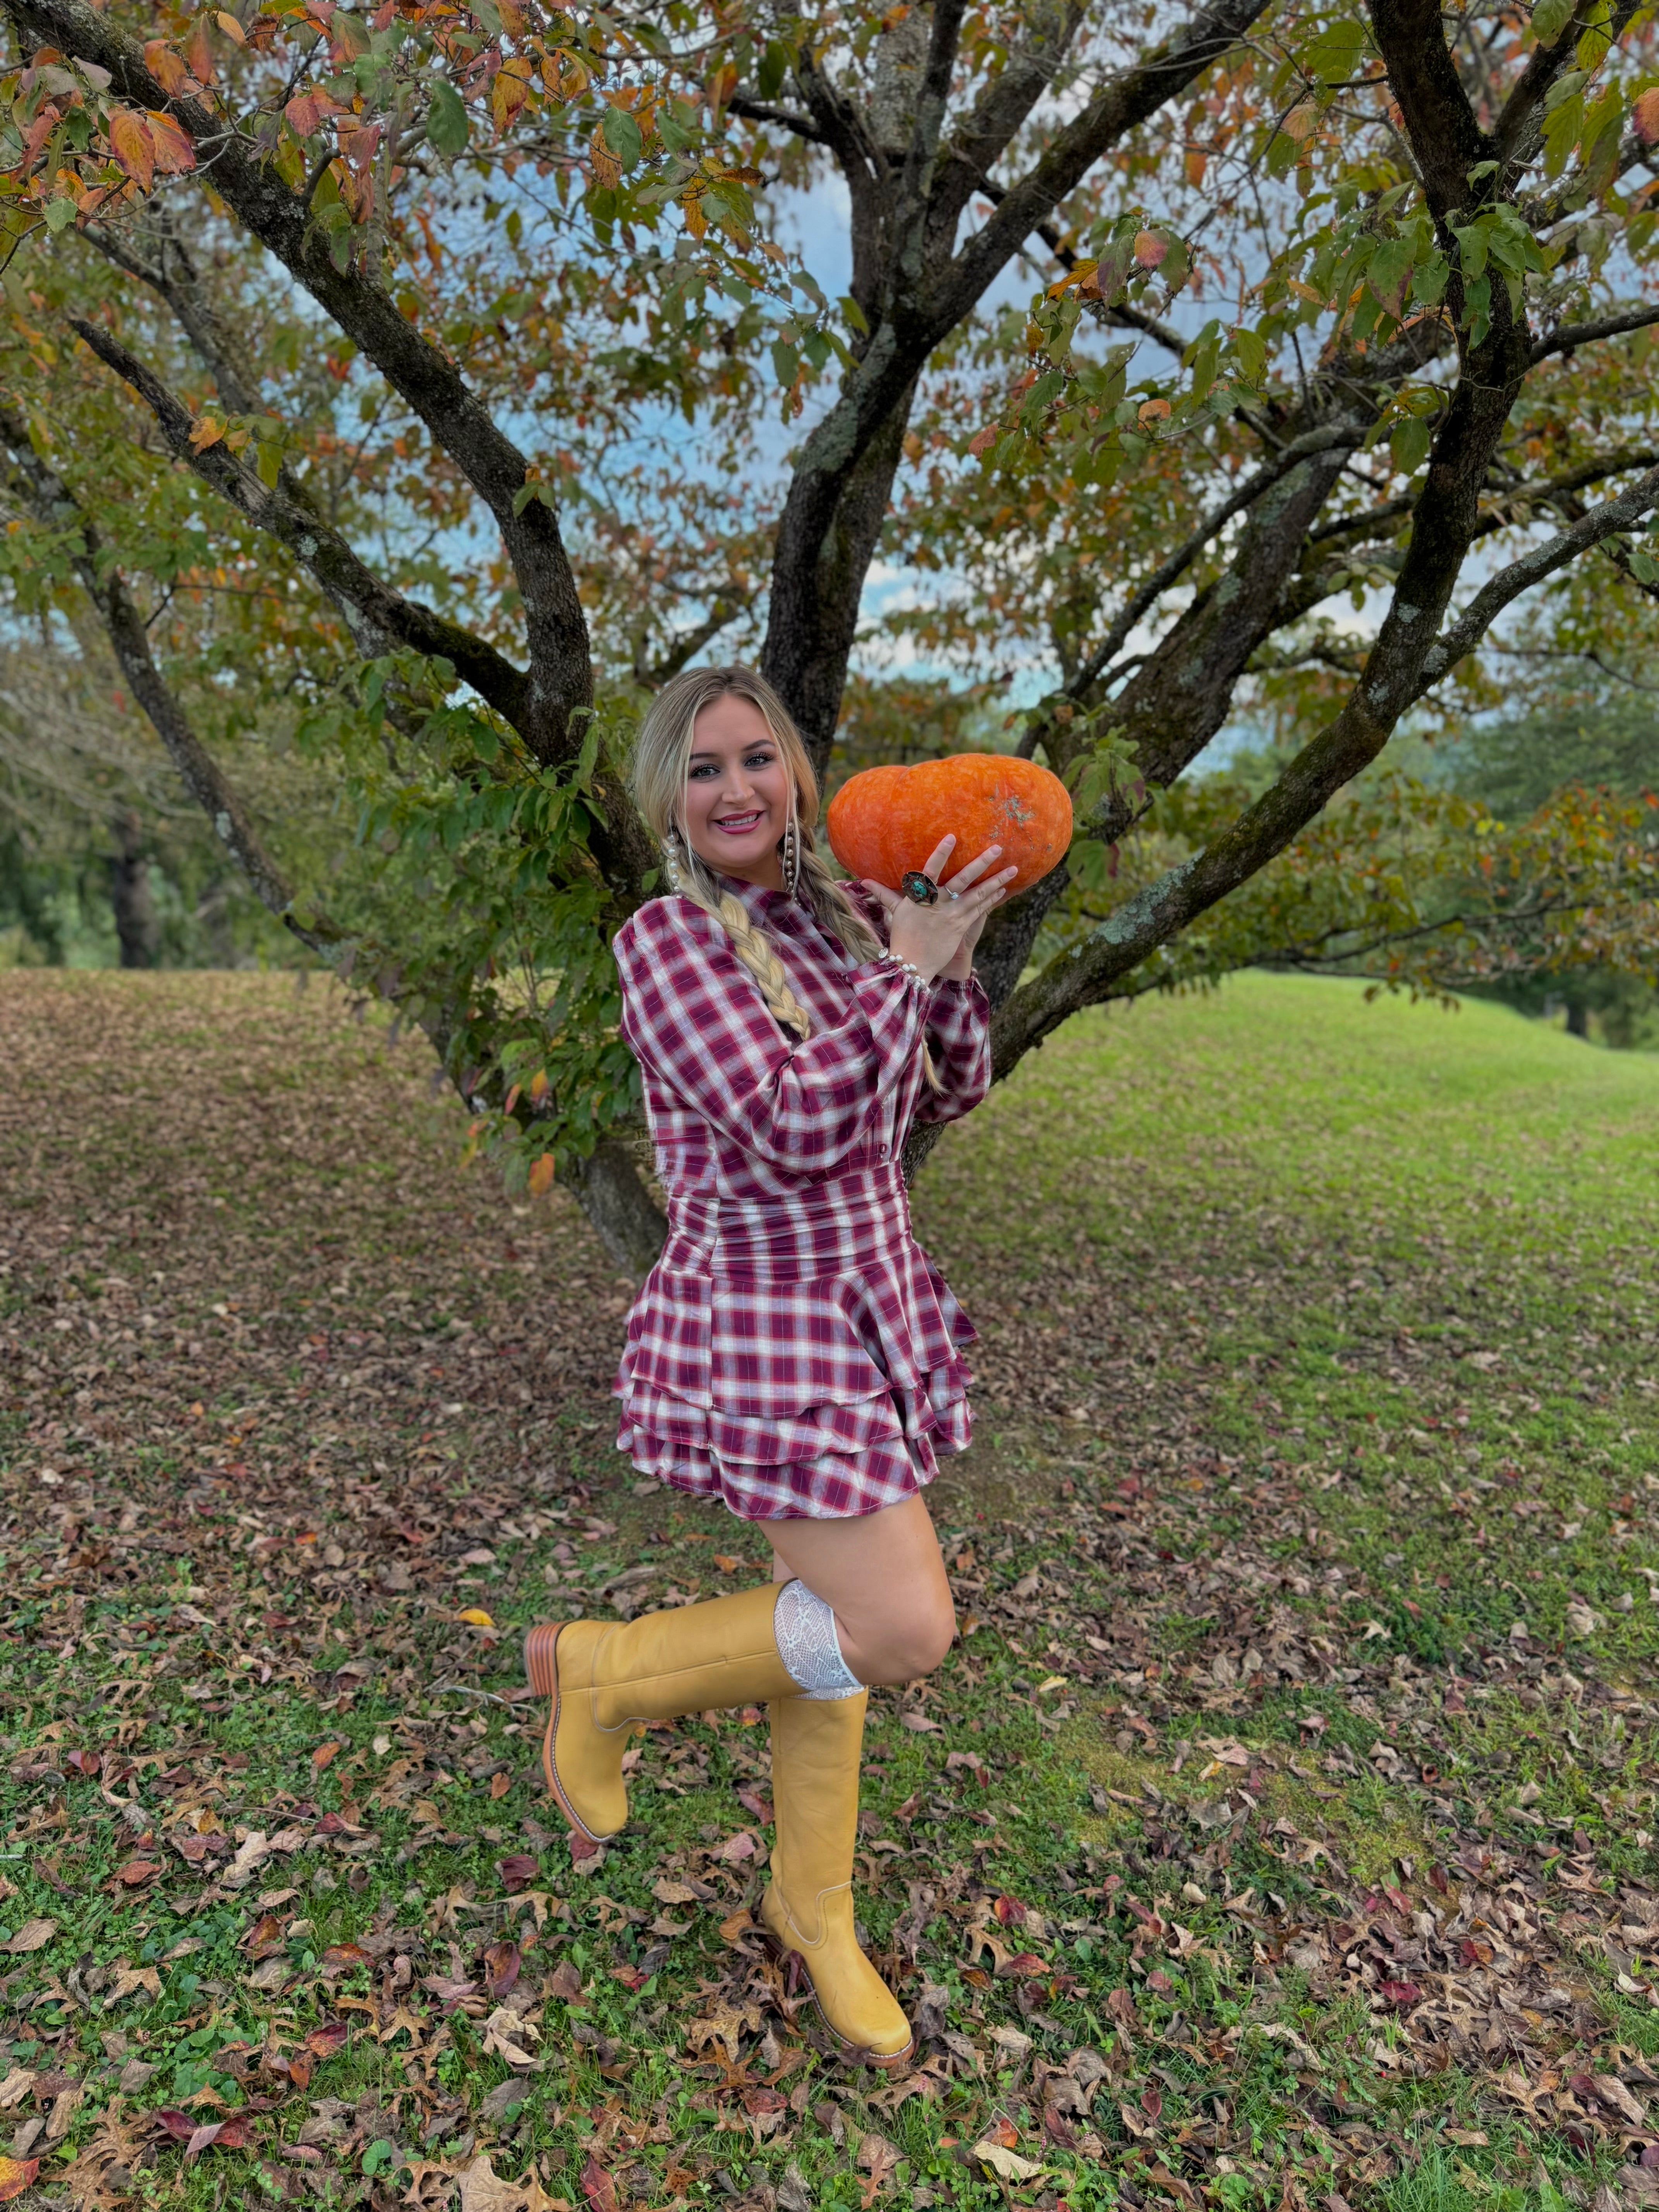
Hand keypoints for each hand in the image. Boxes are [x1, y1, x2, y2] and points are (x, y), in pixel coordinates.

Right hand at [860, 835, 1017, 983]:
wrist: (912, 964)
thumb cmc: (903, 936)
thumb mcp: (895, 912)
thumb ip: (884, 894)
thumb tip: (864, 881)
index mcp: (920, 897)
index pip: (931, 870)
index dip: (941, 853)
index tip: (952, 837)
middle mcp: (938, 904)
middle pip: (962, 879)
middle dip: (981, 863)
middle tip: (998, 848)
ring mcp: (952, 916)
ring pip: (977, 894)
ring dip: (996, 880)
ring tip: (1013, 868)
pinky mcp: (961, 927)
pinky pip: (980, 910)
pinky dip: (991, 898)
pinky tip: (1003, 888)